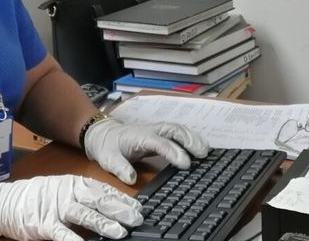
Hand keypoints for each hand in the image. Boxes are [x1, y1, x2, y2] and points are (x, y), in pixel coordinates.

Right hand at [0, 175, 142, 240]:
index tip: (139, 208)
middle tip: (137, 219)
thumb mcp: (63, 189)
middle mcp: (67, 193)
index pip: (103, 190)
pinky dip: (74, 239)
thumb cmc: (38, 197)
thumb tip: (109, 205)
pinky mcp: (44, 223)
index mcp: (74, 184)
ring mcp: (56, 208)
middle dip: (119, 211)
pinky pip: (62, 233)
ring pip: (84, 216)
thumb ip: (84, 196)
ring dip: (103, 224)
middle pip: (98, 201)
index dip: (122, 199)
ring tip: (120, 232)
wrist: (6, 202)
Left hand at [84, 119, 209, 184]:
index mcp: (139, 136)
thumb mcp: (108, 159)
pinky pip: (176, 133)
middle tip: (202, 155)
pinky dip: (189, 138)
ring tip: (206, 151)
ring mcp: (155, 131)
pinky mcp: (158, 134)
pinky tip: (198, 147)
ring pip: (177, 129)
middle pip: (173, 130)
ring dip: (192, 138)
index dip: (174, 152)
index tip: (185, 164)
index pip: (160, 142)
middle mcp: (150, 131)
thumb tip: (131, 178)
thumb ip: (120, 168)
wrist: (102, 134)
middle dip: (189, 140)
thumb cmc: (107, 147)